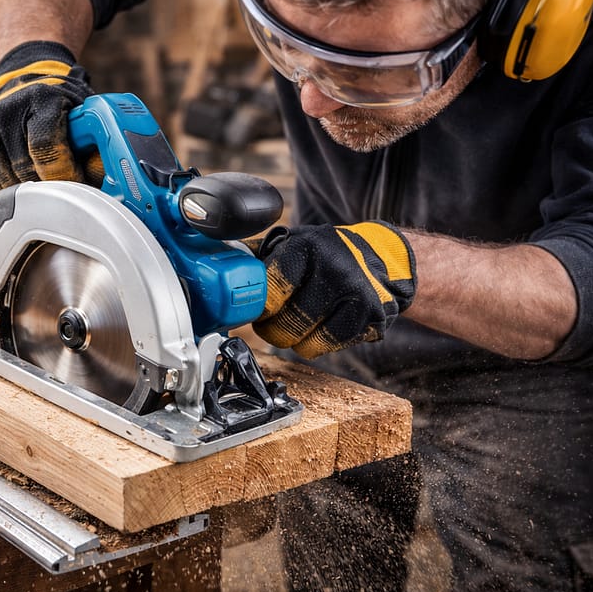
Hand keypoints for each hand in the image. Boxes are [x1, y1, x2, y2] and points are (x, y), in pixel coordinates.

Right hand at [0, 41, 99, 197]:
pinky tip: (24, 177)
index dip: (63, 174)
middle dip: (51, 188)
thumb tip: (107, 185)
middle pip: (27, 171)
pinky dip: (11, 191)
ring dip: (31, 192)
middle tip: (68, 191)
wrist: (24, 82)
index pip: (46, 146)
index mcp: (42, 99)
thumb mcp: (86, 116)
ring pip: (9, 184)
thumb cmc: (62, 105)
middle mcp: (7, 111)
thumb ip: (97, 147)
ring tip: (46, 180)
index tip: (79, 188)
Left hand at [251, 221, 415, 358]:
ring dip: (295, 341)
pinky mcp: (373, 317)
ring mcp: (357, 294)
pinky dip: (318, 345)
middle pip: (286, 322)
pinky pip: (330, 348)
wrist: (381, 258)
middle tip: (271, 323)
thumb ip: (256, 257)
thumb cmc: (323, 254)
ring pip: (307, 342)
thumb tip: (212, 267)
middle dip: (271, 330)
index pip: (269, 289)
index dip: (257, 308)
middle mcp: (335, 267)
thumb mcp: (290, 244)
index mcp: (308, 245)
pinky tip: (319, 329)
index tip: (255, 310)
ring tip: (296, 325)